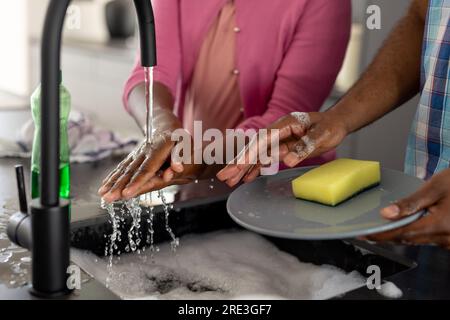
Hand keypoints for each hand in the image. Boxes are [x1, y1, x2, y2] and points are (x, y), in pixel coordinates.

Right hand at [98, 132, 174, 202]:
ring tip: (102, 195)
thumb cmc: (178, 138)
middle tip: (109, 198)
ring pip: (123, 170)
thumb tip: (177, 168)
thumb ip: (180, 156)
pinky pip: (121, 168)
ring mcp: (136, 154)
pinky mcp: (132, 157)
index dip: (136, 182)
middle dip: (119, 186)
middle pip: (130, 172)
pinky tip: (103, 186)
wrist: (165, 126)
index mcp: (158, 150)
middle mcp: (144, 152)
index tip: (127, 193)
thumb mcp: (184, 143)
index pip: (146, 169)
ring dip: (112, 183)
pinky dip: (111, 177)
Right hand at [217, 111, 348, 186]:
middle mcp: (277, 132)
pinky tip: (246, 179)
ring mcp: (277, 141)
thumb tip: (288, 160)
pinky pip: (265, 160)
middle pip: (254, 149)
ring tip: (229, 181)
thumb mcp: (323, 134)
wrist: (335, 123)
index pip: (263, 141)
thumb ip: (305, 145)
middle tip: (223, 176)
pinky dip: (255, 169)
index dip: (250, 154)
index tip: (239, 166)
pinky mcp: (281, 148)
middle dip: (238, 163)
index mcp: (284, 125)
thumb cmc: (330, 125)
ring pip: (256, 156)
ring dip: (243, 169)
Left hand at [364, 168, 449, 249]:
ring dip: (400, 236)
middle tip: (368, 234)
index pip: (403, 234)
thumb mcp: (435, 187)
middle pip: (409, 240)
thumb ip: (410, 202)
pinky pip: (428, 239)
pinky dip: (414, 234)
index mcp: (441, 225)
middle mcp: (447, 238)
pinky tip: (404, 226)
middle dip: (387, 236)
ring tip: (381, 230)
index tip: (365, 235)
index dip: (382, 235)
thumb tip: (386, 213)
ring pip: (418, 241)